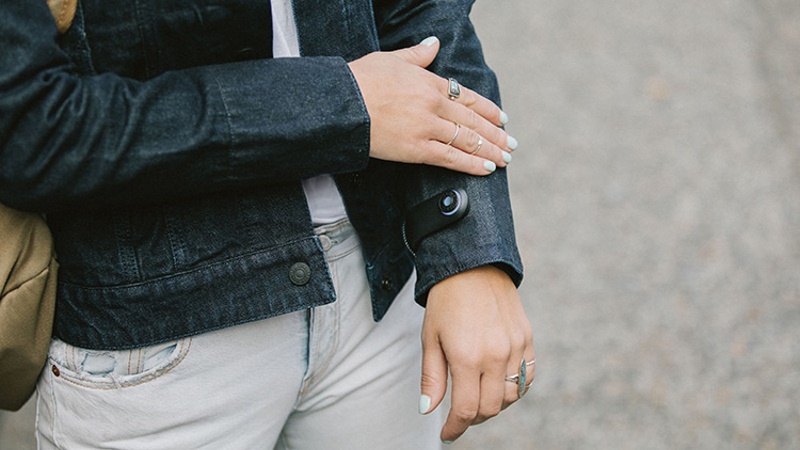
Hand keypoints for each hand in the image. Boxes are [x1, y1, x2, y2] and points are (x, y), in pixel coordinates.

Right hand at [347, 37, 517, 175]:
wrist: (342, 104)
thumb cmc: (361, 79)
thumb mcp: (391, 59)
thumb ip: (418, 54)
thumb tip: (434, 43)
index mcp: (429, 82)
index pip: (467, 97)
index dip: (488, 109)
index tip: (501, 118)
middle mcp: (434, 106)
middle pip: (473, 121)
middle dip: (495, 134)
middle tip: (511, 143)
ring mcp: (427, 128)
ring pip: (468, 141)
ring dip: (490, 150)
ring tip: (504, 158)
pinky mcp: (417, 150)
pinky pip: (451, 158)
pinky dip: (471, 164)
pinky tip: (486, 168)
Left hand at [419, 265, 534, 442]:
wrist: (473, 265)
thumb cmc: (446, 301)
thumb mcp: (430, 338)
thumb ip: (432, 377)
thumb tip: (427, 410)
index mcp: (467, 356)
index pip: (466, 410)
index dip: (455, 427)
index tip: (447, 433)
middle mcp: (496, 355)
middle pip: (490, 408)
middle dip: (473, 418)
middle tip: (460, 415)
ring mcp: (515, 347)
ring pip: (511, 396)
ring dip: (494, 405)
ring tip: (477, 397)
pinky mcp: (527, 338)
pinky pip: (527, 377)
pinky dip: (515, 388)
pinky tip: (499, 384)